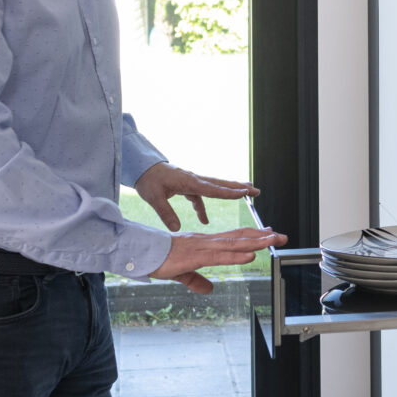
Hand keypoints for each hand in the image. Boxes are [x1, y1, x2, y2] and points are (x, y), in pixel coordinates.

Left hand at [135, 162, 259, 230]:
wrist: (140, 168)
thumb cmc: (147, 180)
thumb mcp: (154, 198)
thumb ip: (166, 213)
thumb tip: (176, 228)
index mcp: (189, 182)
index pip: (213, 189)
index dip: (229, 192)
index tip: (244, 193)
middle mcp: (194, 180)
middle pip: (221, 184)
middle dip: (239, 187)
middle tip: (255, 190)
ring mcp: (191, 183)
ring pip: (214, 188)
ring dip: (229, 191)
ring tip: (244, 195)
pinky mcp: (186, 186)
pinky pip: (200, 196)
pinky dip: (203, 207)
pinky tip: (204, 219)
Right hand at [152, 227, 287, 294]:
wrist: (141, 252)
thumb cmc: (159, 259)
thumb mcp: (182, 273)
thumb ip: (197, 281)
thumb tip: (209, 290)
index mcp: (205, 243)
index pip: (234, 237)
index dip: (252, 235)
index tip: (269, 233)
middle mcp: (208, 241)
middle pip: (240, 237)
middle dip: (262, 237)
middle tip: (282, 235)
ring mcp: (203, 246)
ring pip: (235, 243)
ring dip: (256, 242)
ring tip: (273, 240)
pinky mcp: (196, 256)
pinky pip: (220, 255)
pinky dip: (237, 255)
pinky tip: (250, 255)